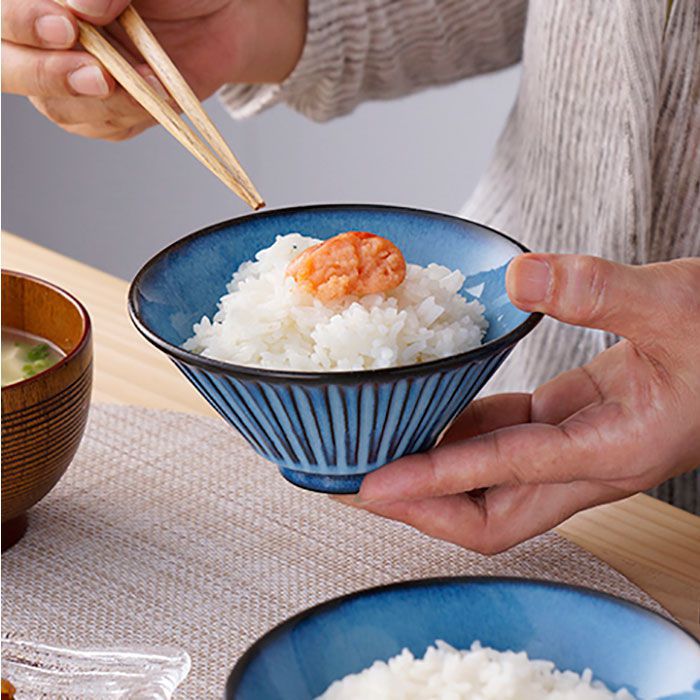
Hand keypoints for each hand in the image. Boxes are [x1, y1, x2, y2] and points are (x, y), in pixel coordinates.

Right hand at [1, 0, 305, 139]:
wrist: (220, 16)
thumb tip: (84, 6)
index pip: (4, 13)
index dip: (23, 22)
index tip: (68, 27)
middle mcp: (39, 32)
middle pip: (8, 65)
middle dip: (49, 73)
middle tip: (99, 75)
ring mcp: (63, 74)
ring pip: (58, 105)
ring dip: (110, 100)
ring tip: (153, 79)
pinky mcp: (95, 110)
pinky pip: (99, 126)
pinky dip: (132, 114)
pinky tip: (158, 95)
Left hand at [337, 254, 699, 552]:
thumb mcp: (675, 304)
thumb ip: (601, 291)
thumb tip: (521, 277)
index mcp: (614, 450)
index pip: (505, 477)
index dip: (434, 483)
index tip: (372, 486)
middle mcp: (588, 465)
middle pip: (490, 517)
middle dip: (422, 509)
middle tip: (357, 485)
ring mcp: (577, 448)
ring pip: (492, 484)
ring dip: (434, 473)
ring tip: (377, 450)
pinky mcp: (571, 422)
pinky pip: (505, 441)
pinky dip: (463, 432)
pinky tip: (434, 407)